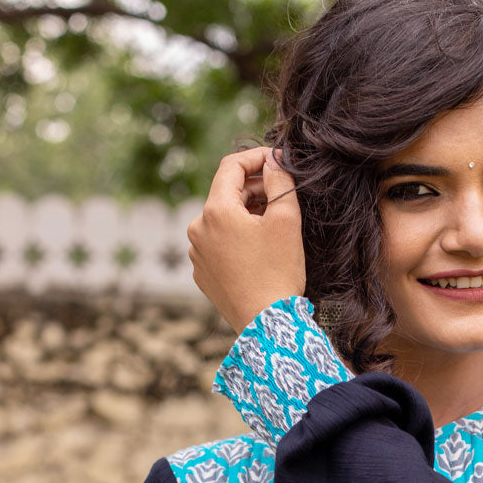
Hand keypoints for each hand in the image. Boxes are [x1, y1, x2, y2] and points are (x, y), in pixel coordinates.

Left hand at [187, 146, 306, 334]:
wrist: (266, 324)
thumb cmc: (278, 272)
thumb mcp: (286, 220)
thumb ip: (279, 180)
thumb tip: (273, 160)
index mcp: (215, 210)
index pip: (231, 166)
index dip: (255, 157)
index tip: (276, 160)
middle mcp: (197, 229)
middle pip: (225, 194)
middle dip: (254, 189)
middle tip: (282, 194)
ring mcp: (196, 253)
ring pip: (222, 220)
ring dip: (245, 215)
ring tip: (272, 226)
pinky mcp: (202, 274)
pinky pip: (218, 245)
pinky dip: (236, 239)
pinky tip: (258, 251)